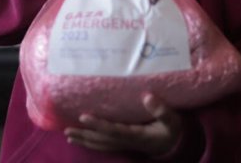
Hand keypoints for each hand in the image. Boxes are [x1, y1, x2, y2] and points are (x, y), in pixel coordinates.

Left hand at [64, 93, 182, 157]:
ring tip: (68, 135)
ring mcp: (124, 144)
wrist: (174, 143)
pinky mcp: (123, 143)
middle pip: (102, 139)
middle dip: (84, 135)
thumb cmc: (172, 129)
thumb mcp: (172, 120)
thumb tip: (148, 96)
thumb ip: (162, 111)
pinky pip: (104, 144)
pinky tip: (80, 140)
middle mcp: (127, 141)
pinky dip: (91, 142)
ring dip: (84, 140)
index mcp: (136, 134)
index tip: (83, 117)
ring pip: (100, 144)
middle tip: (66, 130)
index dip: (98, 125)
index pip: (113, 130)